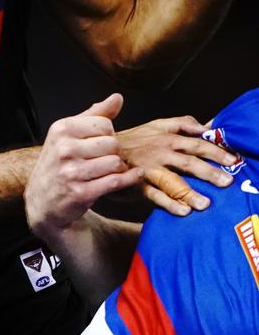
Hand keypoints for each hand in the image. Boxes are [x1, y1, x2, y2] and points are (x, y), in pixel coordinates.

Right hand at [24, 94, 142, 236]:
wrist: (42, 200)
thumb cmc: (59, 163)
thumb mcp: (69, 134)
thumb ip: (95, 115)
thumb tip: (118, 98)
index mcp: (61, 129)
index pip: (105, 124)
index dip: (109, 134)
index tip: (101, 143)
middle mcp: (64, 148)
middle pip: (112, 143)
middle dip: (114, 152)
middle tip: (105, 159)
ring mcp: (71, 172)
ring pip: (115, 163)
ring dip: (118, 168)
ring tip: (108, 170)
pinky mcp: (80, 193)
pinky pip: (115, 181)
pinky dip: (129, 179)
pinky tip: (132, 176)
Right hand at [117, 115, 234, 215]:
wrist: (99, 148)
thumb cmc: (132, 139)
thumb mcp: (156, 124)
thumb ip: (182, 124)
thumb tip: (207, 126)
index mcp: (167, 137)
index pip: (196, 143)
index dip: (216, 150)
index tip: (234, 159)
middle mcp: (160, 152)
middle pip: (189, 161)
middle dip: (210, 172)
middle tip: (227, 182)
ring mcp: (148, 168)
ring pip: (172, 180)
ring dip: (190, 192)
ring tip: (205, 204)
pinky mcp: (137, 183)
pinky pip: (154, 194)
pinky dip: (169, 203)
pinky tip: (183, 211)